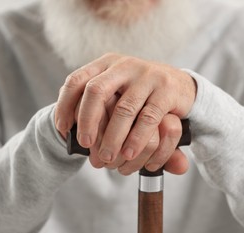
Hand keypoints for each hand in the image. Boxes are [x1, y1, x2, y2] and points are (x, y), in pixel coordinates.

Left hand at [55, 53, 195, 171]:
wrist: (179, 84)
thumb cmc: (140, 92)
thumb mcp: (116, 88)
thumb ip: (94, 101)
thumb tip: (64, 128)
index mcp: (106, 63)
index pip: (76, 80)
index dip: (65, 106)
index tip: (63, 129)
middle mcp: (124, 65)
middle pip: (96, 91)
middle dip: (87, 121)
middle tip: (85, 145)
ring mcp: (147, 75)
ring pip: (123, 109)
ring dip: (113, 137)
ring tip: (108, 158)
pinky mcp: (166, 89)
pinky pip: (148, 117)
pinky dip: (137, 138)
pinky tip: (130, 153)